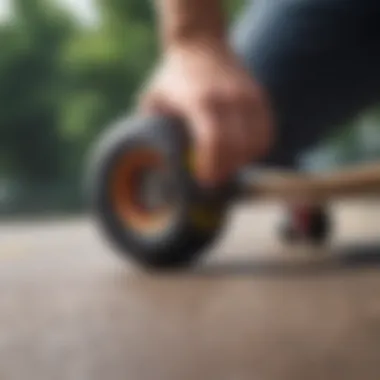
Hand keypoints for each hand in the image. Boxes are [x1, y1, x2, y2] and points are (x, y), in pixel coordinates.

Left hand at [138, 42, 274, 186]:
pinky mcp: (260, 97)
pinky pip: (267, 132)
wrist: (201, 42)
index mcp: (200, 100)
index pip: (214, 140)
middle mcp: (229, 98)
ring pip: (256, 143)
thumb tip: (153, 163)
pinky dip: (257, 148)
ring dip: (243, 161)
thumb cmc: (173, 76)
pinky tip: (242, 152)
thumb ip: (152, 129)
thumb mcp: (154, 99)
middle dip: (226, 169)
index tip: (203, 179)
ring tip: (226, 165)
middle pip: (238, 147)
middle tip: (213, 180)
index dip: (211, 165)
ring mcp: (248, 97)